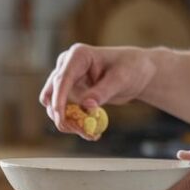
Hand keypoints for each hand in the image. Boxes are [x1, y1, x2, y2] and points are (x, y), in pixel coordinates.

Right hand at [39, 44, 154, 136]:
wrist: (136, 73)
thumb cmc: (130, 68)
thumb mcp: (120, 79)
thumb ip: (103, 92)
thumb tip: (86, 106)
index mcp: (78, 55)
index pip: (62, 78)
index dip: (59, 98)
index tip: (60, 116)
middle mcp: (66, 66)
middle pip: (53, 94)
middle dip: (63, 115)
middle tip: (81, 131)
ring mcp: (66, 81)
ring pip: (54, 106)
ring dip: (68, 123)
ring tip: (89, 134)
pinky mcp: (69, 94)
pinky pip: (64, 112)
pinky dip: (74, 123)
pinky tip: (89, 132)